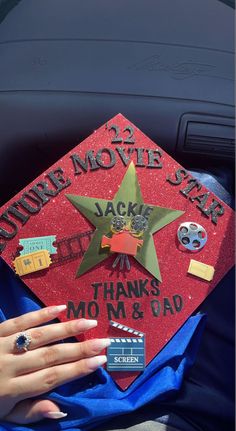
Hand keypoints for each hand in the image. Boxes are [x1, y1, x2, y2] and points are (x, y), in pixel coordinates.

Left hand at [0, 305, 108, 423]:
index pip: (51, 378)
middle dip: (80, 348)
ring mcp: (2, 346)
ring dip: (66, 328)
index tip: (100, 361)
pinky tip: (59, 307)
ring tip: (88, 321)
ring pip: (39, 335)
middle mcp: (9, 366)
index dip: (77, 369)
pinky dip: (40, 314)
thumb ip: (31, 413)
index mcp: (12, 390)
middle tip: (104, 341)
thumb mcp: (4, 417)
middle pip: (50, 356)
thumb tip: (60, 409)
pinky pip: (19, 320)